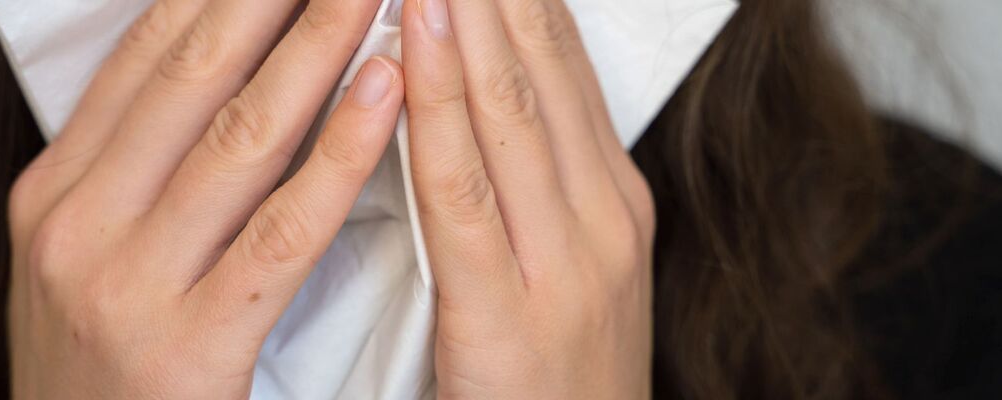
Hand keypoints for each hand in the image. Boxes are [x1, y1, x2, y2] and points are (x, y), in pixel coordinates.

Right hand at [5, 0, 402, 396]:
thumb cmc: (102, 371)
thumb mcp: (88, 260)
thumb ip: (133, 173)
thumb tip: (216, 73)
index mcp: (52, 190)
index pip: (147, 56)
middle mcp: (75, 222)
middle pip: (194, 75)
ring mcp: (122, 283)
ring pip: (242, 138)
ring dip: (320, 50)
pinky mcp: (183, 346)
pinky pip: (280, 234)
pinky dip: (341, 156)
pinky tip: (390, 98)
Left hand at [401, 0, 655, 396]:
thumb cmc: (559, 378)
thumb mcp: (569, 271)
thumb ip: (537, 190)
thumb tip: (482, 104)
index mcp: (613, 203)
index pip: (566, 68)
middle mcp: (601, 218)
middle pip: (542, 70)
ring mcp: (566, 264)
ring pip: (509, 113)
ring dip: (466, 19)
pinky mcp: (507, 314)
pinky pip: (461, 193)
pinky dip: (435, 110)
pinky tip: (409, 48)